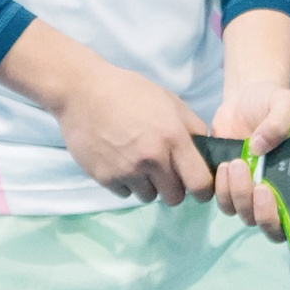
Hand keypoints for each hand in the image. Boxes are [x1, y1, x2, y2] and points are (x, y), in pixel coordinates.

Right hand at [55, 61, 215, 204]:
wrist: (82, 91)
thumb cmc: (129, 92)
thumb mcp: (169, 101)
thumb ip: (192, 128)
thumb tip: (206, 153)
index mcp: (173, 138)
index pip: (200, 183)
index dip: (203, 190)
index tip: (198, 189)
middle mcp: (152, 158)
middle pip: (175, 197)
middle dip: (173, 187)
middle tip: (163, 172)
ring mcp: (127, 170)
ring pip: (149, 197)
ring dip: (148, 185)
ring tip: (137, 162)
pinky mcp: (105, 177)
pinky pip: (125, 193)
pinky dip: (125, 183)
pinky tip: (119, 160)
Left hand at [211, 77, 289, 241]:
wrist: (247, 95)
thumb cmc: (272, 102)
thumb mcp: (285, 103)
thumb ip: (280, 122)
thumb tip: (259, 148)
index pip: (286, 224)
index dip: (274, 220)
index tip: (265, 190)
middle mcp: (269, 193)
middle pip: (257, 221)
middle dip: (247, 202)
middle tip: (243, 168)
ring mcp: (245, 188)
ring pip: (235, 210)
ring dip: (231, 193)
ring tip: (232, 163)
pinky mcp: (224, 180)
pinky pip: (218, 196)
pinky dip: (218, 186)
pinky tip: (223, 164)